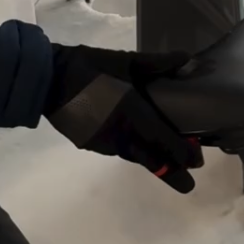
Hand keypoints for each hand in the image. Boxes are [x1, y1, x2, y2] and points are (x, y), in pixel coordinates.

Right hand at [44, 45, 202, 192]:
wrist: (47, 79)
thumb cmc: (89, 66)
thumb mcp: (124, 59)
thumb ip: (156, 63)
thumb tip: (186, 58)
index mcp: (131, 109)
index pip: (161, 137)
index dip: (180, 152)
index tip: (196, 161)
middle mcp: (120, 132)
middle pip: (150, 159)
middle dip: (171, 173)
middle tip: (188, 184)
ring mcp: (104, 142)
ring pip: (134, 156)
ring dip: (152, 162)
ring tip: (169, 167)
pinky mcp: (92, 145)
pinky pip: (118, 151)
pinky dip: (132, 151)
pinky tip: (140, 148)